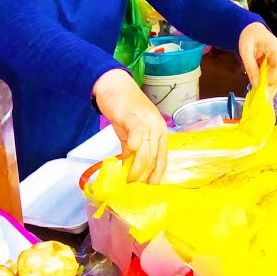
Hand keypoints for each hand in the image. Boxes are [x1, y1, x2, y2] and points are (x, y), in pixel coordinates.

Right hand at [93, 69, 166, 183]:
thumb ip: (132, 150)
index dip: (157, 175)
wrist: (113, 86)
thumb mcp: (130, 133)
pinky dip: (133, 149)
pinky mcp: (134, 116)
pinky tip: (125, 160)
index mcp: (160, 132)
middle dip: (145, 176)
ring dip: (137, 169)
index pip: (163, 158)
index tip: (150, 189)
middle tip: (134, 189)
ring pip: (146, 151)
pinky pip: (137, 135)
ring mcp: (147, 121)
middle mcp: (158, 127)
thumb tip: (129, 169)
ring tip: (128, 181)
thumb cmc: (124, 110)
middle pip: (155, 158)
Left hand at [239, 22, 276, 98]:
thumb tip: (255, 84)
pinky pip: (272, 76)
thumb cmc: (248, 36)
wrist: (251, 29)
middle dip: (271, 88)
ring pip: (276, 78)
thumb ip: (251, 67)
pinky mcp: (274, 65)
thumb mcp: (246, 51)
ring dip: (269, 88)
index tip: (262, 88)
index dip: (271, 79)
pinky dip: (267, 84)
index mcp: (276, 50)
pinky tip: (263, 93)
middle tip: (263, 100)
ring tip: (264, 100)